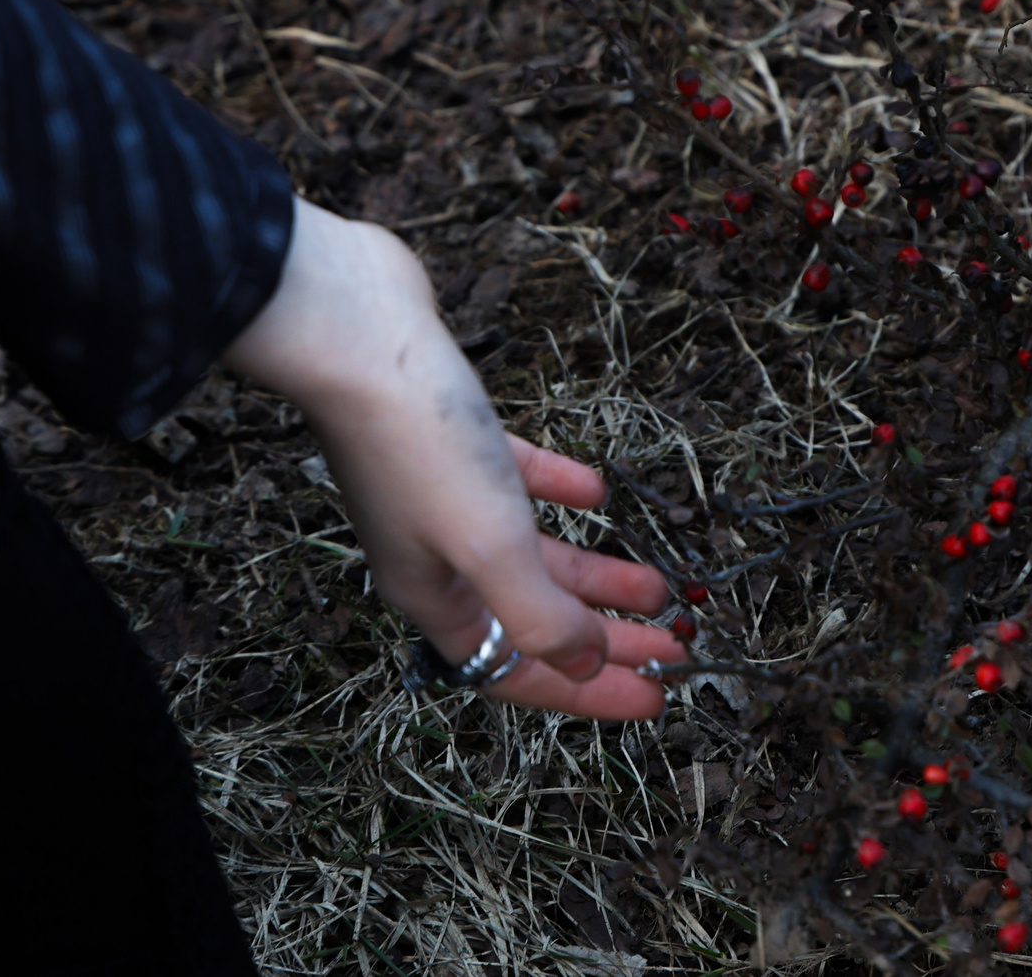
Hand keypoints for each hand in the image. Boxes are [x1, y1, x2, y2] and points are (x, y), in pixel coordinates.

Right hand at [224, 200, 682, 718]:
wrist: (355, 333)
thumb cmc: (418, 444)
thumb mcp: (490, 546)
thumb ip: (540, 614)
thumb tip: (586, 664)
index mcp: (436, 596)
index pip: (518, 669)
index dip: (587, 692)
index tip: (654, 699)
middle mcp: (436, 555)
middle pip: (536, 618)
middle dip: (607, 639)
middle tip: (676, 651)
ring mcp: (444, 494)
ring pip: (535, 554)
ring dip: (596, 574)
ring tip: (661, 586)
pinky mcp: (456, 435)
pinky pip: (519, 480)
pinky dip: (562, 492)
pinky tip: (600, 492)